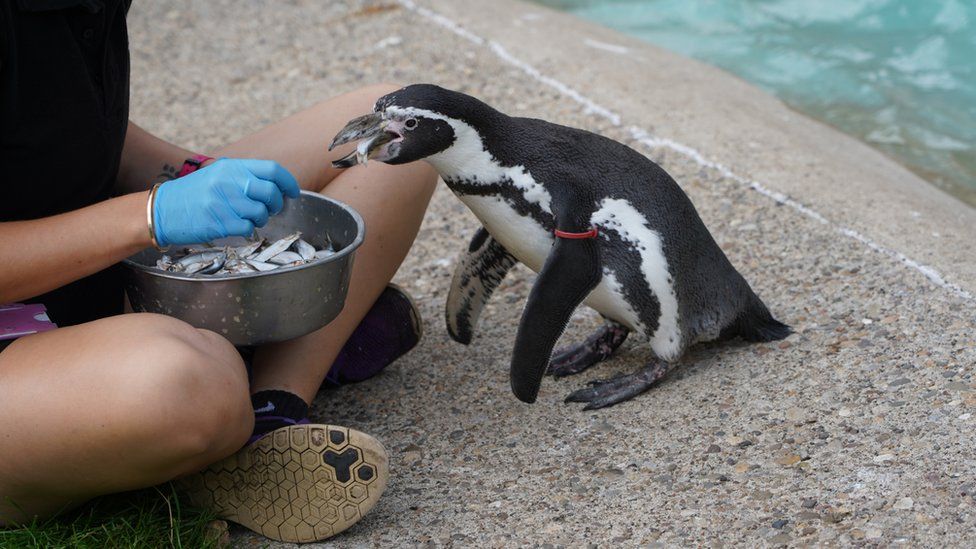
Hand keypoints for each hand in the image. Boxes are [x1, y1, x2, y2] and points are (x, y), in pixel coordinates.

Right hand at [152, 158, 300, 246]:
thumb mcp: (218, 175)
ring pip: (261, 213)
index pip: (271, 170)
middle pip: (271, 193)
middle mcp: (228, 182)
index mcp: (231, 167)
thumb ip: (244, 177)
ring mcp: (223, 202)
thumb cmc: (194, 194)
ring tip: (246, 218)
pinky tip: (235, 227)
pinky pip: (247, 228)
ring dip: (260, 219)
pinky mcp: (218, 222)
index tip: (293, 193)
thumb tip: (276, 185)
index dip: (288, 182)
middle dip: (276, 205)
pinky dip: (246, 230)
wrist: (162, 210)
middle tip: (270, 209)